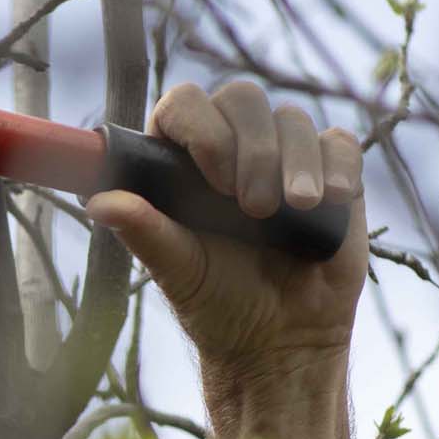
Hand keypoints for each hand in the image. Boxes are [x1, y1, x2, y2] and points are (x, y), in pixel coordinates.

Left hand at [84, 80, 369, 389]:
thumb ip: (144, 231)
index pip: (184, 105)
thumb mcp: (177, 270)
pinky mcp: (332, 176)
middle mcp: (233, 148)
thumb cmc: (218, 304)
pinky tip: (326, 201)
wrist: (279, 341)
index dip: (199, 127)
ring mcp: (284, 159)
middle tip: (249, 206)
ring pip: (291, 120)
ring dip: (292, 162)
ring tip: (291, 210)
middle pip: (242, 98)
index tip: (212, 176)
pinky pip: (338, 146)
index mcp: (184, 161)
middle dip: (250, 146)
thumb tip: (99, 202)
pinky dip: (335, 167)